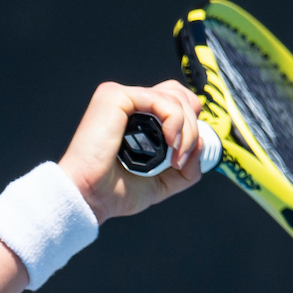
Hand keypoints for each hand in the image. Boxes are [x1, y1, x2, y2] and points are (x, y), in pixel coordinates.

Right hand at [57, 80, 205, 222]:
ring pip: (174, 98)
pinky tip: (172, 144)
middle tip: (182, 158)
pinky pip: (161, 100)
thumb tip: (202, 143)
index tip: (186, 153)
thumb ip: (187, 166)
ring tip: (177, 158)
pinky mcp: (115, 97)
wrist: (90, 198)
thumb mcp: (162, 181)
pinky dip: (176, 122)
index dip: (190, 121)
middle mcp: (127, 103)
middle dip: (193, 125)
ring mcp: (120, 97)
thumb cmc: (114, 191)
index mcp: (135, 118)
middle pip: (178, 94)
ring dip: (188, 130)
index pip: (174, 101)